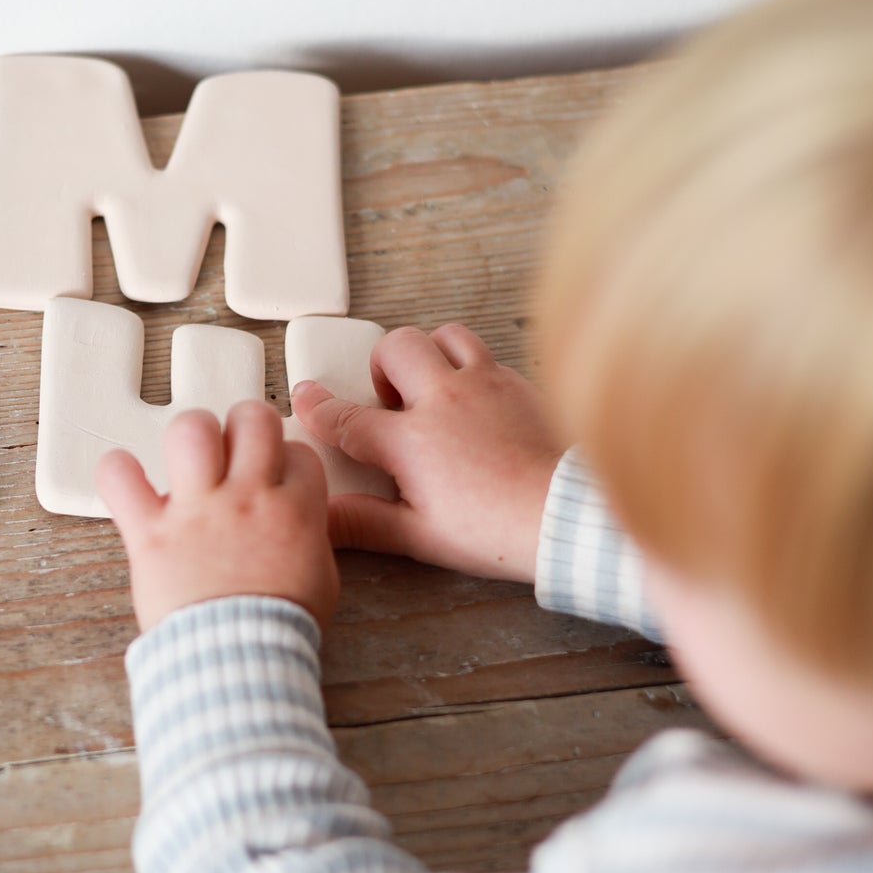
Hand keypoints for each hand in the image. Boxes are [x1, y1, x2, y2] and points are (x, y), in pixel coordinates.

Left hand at [97, 401, 339, 634]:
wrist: (237, 662)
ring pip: (192, 430)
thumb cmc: (278, 630)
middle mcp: (246, 498)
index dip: (286, 460)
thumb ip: (308, 535)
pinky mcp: (151, 532)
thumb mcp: (320, 576)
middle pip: (252, 419)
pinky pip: (121, 479)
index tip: (275, 475)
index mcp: (293, 509)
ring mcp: (196, 511)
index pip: (298, 451)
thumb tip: (296, 520)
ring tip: (189, 457)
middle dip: (244, 426)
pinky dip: (118, 473)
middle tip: (235, 448)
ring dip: (192, 436)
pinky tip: (127, 480)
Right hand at [291, 324, 560, 581]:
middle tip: (389, 400)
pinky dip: (473, 369)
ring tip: (433, 387)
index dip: (319, 406)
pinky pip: (488, 355)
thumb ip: (365, 523)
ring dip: (431, 353)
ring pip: (445, 334)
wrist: (565, 514)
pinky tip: (478, 403)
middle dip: (382, 366)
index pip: (348, 416)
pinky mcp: (520, 384)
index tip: (307, 397)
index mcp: (411, 440)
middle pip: (395, 347)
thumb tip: (325, 519)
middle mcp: (444, 399)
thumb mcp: (420, 537)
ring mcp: (486, 384)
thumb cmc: (497, 530)